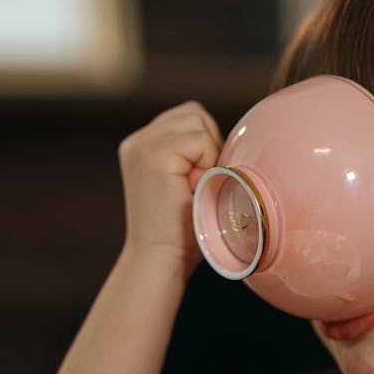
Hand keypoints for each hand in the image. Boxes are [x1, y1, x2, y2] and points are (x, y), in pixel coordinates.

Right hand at [118, 101, 223, 275]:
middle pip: (195, 113)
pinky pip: (200, 141)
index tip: (196, 181)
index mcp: (142, 145)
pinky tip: (191, 189)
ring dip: (207, 155)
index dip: (205, 145)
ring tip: (193, 187)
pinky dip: (206, 164)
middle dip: (208, 146)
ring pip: (198, 122)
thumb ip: (196, 154)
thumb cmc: (186, 230)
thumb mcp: (189, 181)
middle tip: (197, 185)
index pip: (189, 117)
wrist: (162, 260)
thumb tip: (236, 137)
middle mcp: (137, 141)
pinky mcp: (152, 155)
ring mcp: (141, 145)